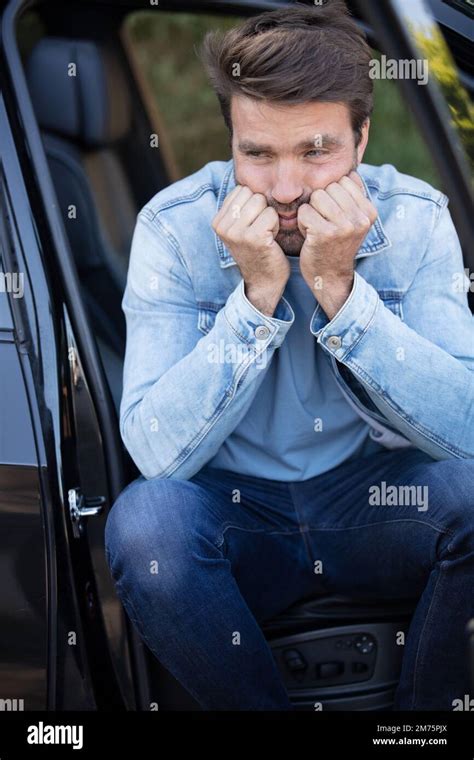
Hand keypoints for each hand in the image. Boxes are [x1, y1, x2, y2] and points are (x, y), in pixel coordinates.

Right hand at [212, 185, 289, 315]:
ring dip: (269, 217)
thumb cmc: (258, 248)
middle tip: (260, 231)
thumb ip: (240, 204)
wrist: (264, 281)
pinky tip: (270, 241)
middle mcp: (223, 226)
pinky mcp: (253, 238)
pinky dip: (276, 226)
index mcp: (217, 220)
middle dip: (262, 209)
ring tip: (265, 235)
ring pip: (262, 202)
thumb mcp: (241, 225)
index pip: (242, 190)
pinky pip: (271, 215)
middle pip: (252, 194)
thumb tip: (248, 173)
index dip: (253, 204)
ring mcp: (237, 233)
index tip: (252, 225)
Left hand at [297, 171, 377, 318]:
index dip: (333, 195)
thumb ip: (352, 196)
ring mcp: (344, 226)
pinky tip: (310, 237)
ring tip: (317, 229)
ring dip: (311, 212)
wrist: (330, 277)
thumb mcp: (352, 219)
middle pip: (329, 187)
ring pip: (316, 196)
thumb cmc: (336, 244)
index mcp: (369, 211)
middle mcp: (360, 218)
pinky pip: (304, 211)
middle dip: (321, 203)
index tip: (334, 216)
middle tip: (324, 224)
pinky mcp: (325, 233)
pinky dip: (301, 223)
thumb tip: (351, 169)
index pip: (345, 180)